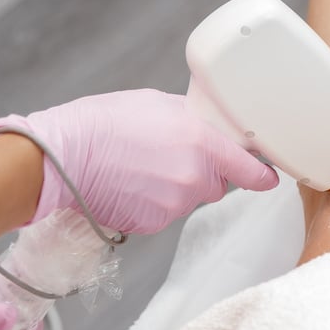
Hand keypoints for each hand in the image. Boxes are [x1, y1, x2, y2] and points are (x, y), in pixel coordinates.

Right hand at [0, 89, 279, 234]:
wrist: (61, 157)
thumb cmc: (103, 124)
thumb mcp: (159, 105)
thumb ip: (193, 121)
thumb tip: (208, 128)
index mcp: (203, 143)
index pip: (252, 171)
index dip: (262, 175)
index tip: (268, 177)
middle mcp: (195, 178)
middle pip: (218, 184)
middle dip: (204, 173)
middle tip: (171, 156)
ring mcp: (174, 204)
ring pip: (190, 199)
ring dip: (176, 187)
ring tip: (142, 168)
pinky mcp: (153, 223)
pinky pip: (165, 213)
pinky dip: (154, 202)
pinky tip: (131, 184)